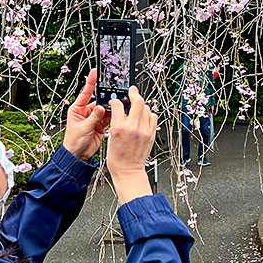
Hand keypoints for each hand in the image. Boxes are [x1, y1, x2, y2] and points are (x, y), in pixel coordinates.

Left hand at [62, 69, 110, 160]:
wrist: (78, 155)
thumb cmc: (74, 142)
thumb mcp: (83, 128)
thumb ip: (93, 117)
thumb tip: (100, 107)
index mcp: (77, 109)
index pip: (85, 93)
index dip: (91, 82)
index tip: (95, 72)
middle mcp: (85, 111)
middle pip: (98, 100)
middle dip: (106, 97)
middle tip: (114, 93)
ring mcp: (94, 118)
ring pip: (105, 108)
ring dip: (110, 108)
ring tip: (118, 105)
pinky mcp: (100, 124)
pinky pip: (108, 117)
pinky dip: (113, 116)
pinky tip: (117, 114)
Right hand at [108, 87, 156, 203]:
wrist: (128, 171)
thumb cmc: (117, 158)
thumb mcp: (110, 137)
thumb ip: (116, 122)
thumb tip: (119, 109)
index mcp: (118, 128)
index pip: (119, 105)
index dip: (117, 100)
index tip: (116, 100)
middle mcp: (133, 128)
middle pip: (138, 101)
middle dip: (134, 93)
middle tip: (132, 91)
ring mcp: (144, 131)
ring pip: (146, 108)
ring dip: (141, 105)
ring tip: (137, 107)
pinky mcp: (151, 135)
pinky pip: (153, 117)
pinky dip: (148, 114)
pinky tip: (143, 117)